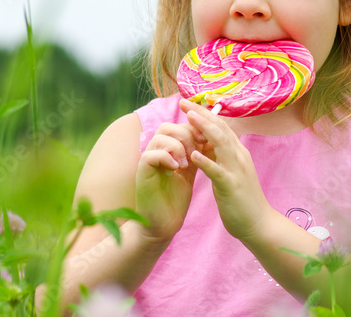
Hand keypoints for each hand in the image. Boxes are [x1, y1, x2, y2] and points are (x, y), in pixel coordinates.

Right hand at [135, 120, 205, 242]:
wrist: (163, 224)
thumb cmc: (176, 199)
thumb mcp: (189, 171)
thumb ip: (195, 154)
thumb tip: (208, 136)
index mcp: (166, 150)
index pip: (177, 126)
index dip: (193, 129)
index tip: (206, 141)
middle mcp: (155, 152)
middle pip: (167, 127)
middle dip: (186, 135)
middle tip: (196, 152)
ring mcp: (147, 162)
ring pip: (160, 137)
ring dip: (178, 147)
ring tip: (185, 165)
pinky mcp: (142, 174)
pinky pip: (150, 155)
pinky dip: (166, 158)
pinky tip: (176, 169)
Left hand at [179, 98, 274, 242]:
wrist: (259, 224)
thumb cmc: (243, 199)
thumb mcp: (232, 172)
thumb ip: (222, 157)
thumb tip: (208, 142)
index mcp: (238, 152)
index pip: (222, 126)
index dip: (205, 114)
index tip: (189, 104)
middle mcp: (239, 156)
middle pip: (220, 129)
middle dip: (201, 114)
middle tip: (184, 102)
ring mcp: (237, 170)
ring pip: (220, 144)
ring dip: (204, 129)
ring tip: (189, 118)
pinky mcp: (231, 186)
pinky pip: (217, 171)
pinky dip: (206, 161)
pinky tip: (193, 155)